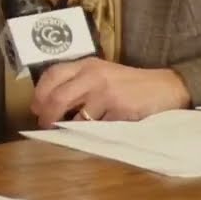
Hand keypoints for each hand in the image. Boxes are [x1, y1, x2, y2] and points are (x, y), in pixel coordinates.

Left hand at [30, 58, 190, 128]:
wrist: (165, 87)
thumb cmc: (130, 84)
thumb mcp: (102, 74)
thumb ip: (79, 83)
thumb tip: (49, 104)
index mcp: (87, 64)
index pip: (52, 74)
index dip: (39, 93)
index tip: (35, 108)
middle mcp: (94, 75)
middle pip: (57, 98)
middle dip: (47, 116)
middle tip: (45, 125)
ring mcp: (106, 93)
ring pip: (77, 118)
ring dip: (71, 129)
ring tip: (73, 132)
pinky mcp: (119, 110)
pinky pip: (98, 129)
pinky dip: (94, 134)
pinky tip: (98, 133)